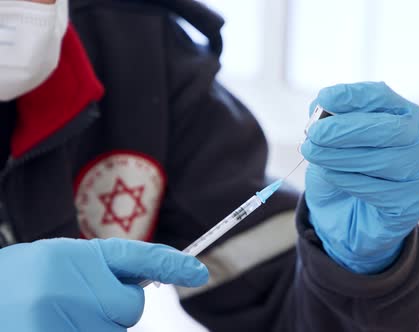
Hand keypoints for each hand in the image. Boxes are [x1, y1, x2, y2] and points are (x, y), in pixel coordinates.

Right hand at [0, 238, 207, 330]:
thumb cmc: (21, 281)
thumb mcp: (58, 261)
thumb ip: (101, 269)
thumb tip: (142, 284)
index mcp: (73, 255)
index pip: (137, 256)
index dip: (172, 264)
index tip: (199, 272)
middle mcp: (70, 284)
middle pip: (129, 306)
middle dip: (113, 307)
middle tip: (76, 302)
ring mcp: (60, 318)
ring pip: (113, 330)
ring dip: (95, 327)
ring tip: (55, 316)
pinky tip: (52, 325)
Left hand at [301, 82, 418, 273]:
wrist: (353, 216)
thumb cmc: (347, 168)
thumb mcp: (334, 141)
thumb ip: (330, 123)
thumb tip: (320, 111)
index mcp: (403, 114)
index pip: (381, 97)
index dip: (353, 96)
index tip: (324, 98)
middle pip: (388, 129)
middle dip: (346, 129)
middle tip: (315, 133)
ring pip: (382, 161)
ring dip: (340, 156)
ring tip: (313, 154)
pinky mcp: (411, 203)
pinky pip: (378, 190)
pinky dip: (348, 180)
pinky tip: (329, 174)